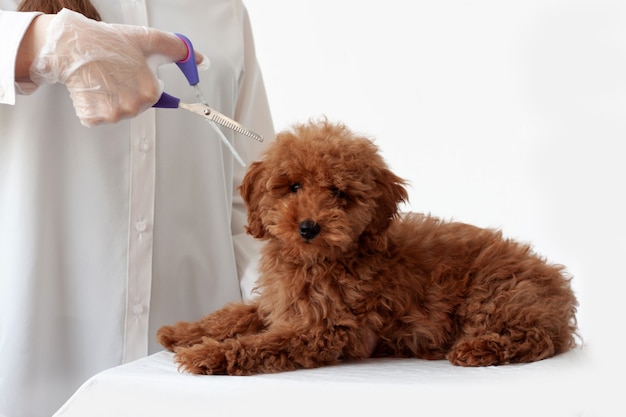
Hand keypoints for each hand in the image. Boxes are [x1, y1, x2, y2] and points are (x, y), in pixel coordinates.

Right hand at [29, 8, 196, 126]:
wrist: (73, 45)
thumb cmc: (110, 43)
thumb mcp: (151, 41)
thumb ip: (180, 51)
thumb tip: (201, 61)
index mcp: (150, 92)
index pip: (155, 95)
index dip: (143, 80)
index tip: (131, 71)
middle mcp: (133, 107)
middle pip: (137, 105)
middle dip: (129, 91)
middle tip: (116, 73)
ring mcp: (112, 114)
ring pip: (119, 111)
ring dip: (112, 99)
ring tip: (104, 79)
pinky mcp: (93, 117)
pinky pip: (101, 117)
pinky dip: (96, 105)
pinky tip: (93, 88)